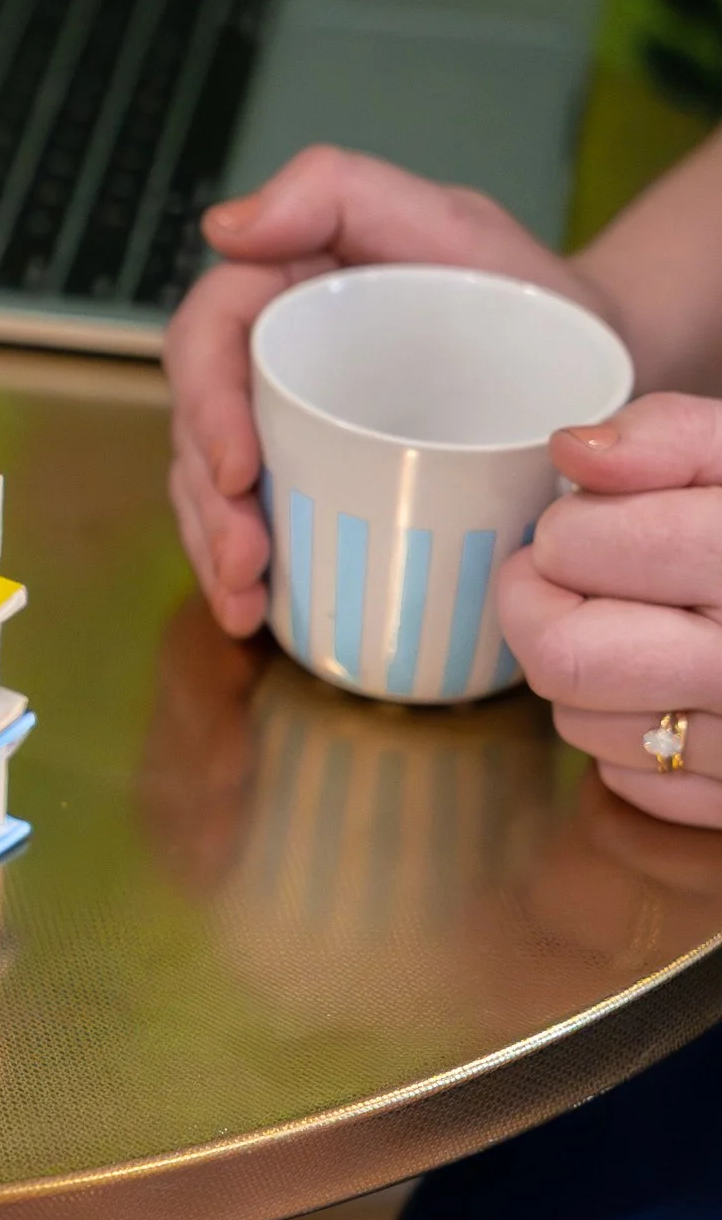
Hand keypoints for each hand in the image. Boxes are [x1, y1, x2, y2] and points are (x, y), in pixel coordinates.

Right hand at [162, 145, 612, 634]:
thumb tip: (224, 228)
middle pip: (196, 428)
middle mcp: (268, 361)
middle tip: (244, 560)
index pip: (205, 340)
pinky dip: (245, 570)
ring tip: (244, 600)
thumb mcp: (445, 222)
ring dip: (212, 546)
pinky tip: (255, 612)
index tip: (240, 472)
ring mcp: (286, 425)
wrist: (592, 368)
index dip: (203, 408)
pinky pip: (257, 522)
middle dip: (205, 503)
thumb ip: (338, 191)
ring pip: (210, 485)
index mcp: (280, 292)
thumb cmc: (523, 290)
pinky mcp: (312, 480)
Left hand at [497, 394, 721, 826]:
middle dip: (541, 604)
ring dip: (585, 674)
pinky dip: (631, 737)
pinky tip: (677, 690)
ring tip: (640, 630)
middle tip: (575, 578)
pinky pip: (632, 782)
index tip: (591, 522)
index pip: (578, 551)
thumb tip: (575, 454)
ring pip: (580, 722)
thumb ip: (671, 437)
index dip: (565, 528)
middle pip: (561, 654)